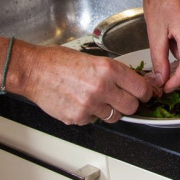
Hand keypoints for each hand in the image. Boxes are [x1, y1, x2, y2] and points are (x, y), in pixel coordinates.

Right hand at [17, 43, 154, 125]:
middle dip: (130, 103)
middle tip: (123, 98)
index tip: (145, 93)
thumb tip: (134, 82)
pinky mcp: (78, 118)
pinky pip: (95, 120)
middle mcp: (101, 88)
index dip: (145, 92)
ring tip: (99, 99)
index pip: (141, 88)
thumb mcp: (93, 59)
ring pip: (115, 117)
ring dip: (111, 110)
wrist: (34, 71)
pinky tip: (81, 102)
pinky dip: (92, 114)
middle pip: (132, 107)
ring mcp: (90, 105)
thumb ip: (115, 72)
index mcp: (108, 69)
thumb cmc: (59, 61)